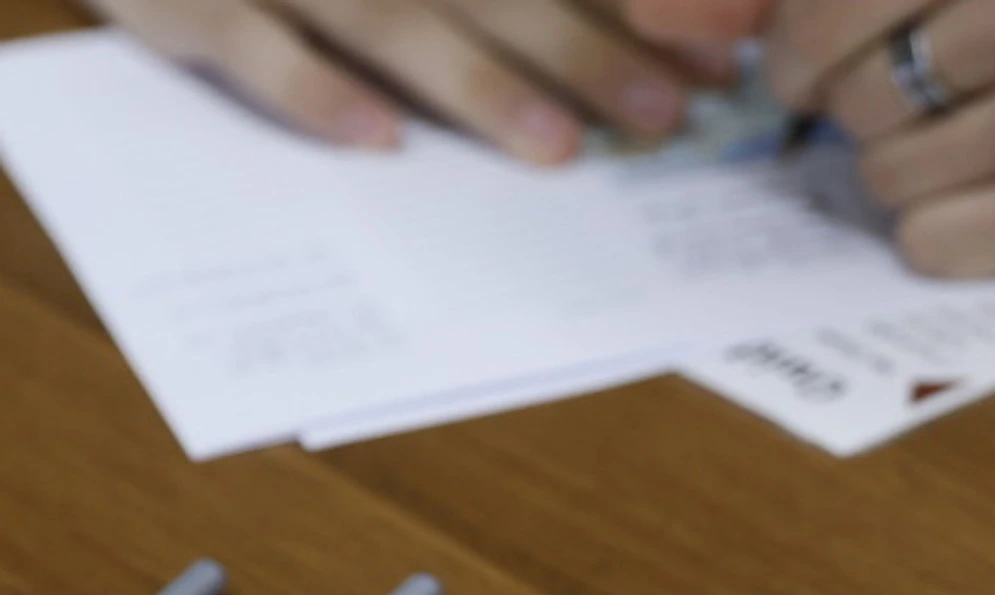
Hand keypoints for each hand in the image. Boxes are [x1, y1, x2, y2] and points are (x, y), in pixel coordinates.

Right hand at [86, 0, 726, 163]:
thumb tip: (676, 42)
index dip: (624, 6)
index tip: (713, 61)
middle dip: (580, 47)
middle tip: (663, 115)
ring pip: (387, 15)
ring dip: (476, 81)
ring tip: (558, 148)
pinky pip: (249, 43)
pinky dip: (312, 91)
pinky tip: (382, 142)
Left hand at [627, 0, 994, 276]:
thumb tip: (686, 17)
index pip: (832, 12)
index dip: (792, 39)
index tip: (802, 50)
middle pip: (848, 92)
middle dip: (837, 96)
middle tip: (875, 87)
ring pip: (886, 175)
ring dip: (887, 159)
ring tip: (937, 130)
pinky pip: (940, 246)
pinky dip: (929, 223)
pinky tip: (967, 185)